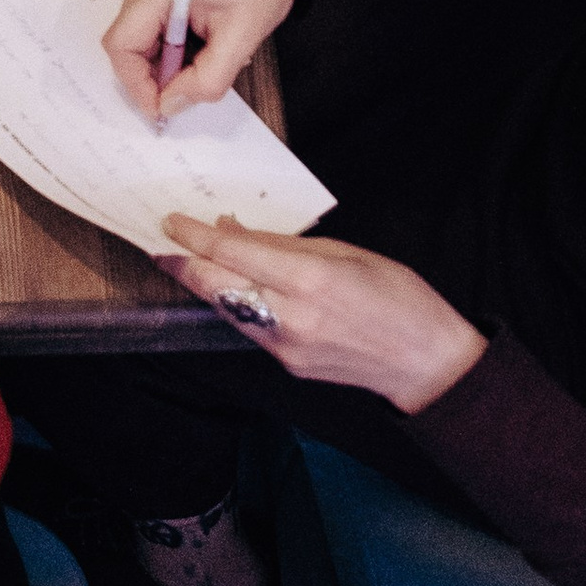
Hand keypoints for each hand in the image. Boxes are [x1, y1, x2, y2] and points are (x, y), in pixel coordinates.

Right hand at [103, 0, 316, 122]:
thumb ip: (206, 79)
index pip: (122, 44)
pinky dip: (165, 51)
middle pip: (125, 44)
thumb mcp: (241, 39)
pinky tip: (194, 49)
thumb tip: (171, 104)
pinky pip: (146, 31)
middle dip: (151, 76)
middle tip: (185, 92)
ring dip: (161, 64)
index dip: (136, 83)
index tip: (160, 107)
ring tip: (200, 61)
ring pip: (134, 41)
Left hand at [161, 216, 487, 412]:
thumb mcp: (347, 252)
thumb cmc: (399, 296)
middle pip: (215, 286)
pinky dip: (232, 303)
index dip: (194, 236)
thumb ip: (285, 244)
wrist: (427, 363)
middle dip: (180, 263)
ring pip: (225, 309)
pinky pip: (248, 328)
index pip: (232, 253)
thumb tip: (234, 231)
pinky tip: (228, 286)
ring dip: (201, 284)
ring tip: (182, 260)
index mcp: (310, 279)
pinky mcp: (288, 365)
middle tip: (158, 242)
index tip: (170, 221)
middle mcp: (290, 316)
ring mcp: (286, 347)